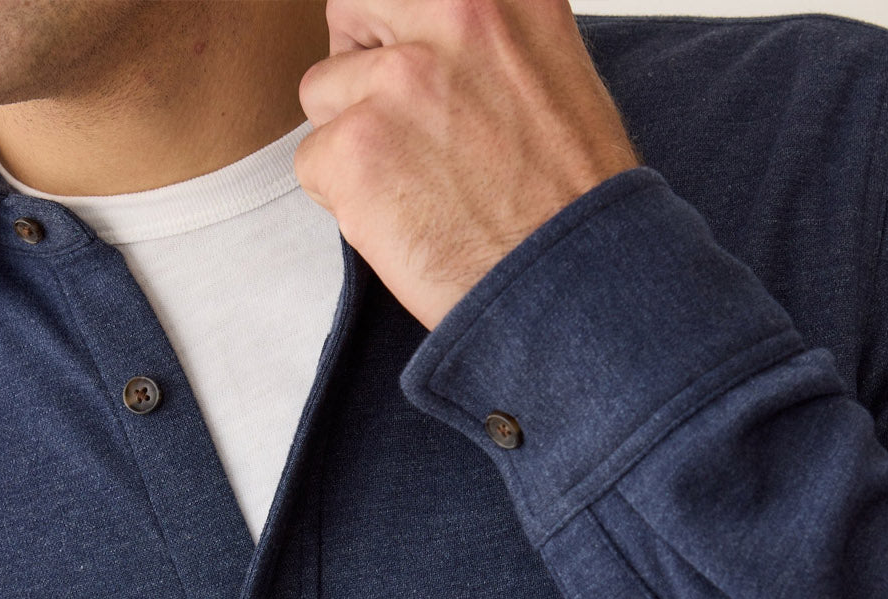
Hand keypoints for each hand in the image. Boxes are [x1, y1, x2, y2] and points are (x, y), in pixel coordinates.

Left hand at [294, 0, 643, 330]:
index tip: (413, 67)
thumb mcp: (551, 71)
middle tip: (401, 130)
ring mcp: (399, 79)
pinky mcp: (358, 147)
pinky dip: (344, 200)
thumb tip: (428, 41)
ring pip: (323, 93)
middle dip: (360, 64)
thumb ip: (485, 41)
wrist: (575, 281)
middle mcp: (452, 11)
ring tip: (415, 188)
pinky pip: (312, 162)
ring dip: (354, 141)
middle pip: (352, 10)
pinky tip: (402, 221)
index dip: (398, 28)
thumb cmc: (570, 201)